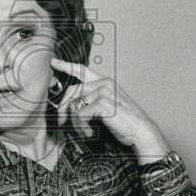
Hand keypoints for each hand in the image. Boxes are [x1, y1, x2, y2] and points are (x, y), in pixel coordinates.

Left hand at [51, 57, 169, 162]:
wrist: (141, 131)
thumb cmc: (126, 122)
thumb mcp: (108, 106)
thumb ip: (92, 100)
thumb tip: (70, 105)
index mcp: (105, 82)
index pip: (82, 70)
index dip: (66, 65)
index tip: (54, 62)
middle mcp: (104, 84)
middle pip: (72, 91)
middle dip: (63, 107)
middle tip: (62, 121)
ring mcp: (104, 92)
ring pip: (75, 106)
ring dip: (76, 123)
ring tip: (84, 131)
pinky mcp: (102, 103)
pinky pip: (80, 115)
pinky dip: (81, 128)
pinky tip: (89, 133)